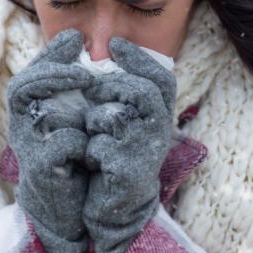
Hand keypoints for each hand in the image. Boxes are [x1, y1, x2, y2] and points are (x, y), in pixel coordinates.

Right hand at [6, 28, 93, 252]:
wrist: (65, 210)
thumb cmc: (71, 158)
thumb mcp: (71, 117)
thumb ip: (72, 85)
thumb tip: (75, 38)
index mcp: (30, 109)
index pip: (33, 70)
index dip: (52, 54)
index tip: (76, 42)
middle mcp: (22, 123)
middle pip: (23, 84)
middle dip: (53, 71)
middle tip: (84, 72)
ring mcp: (28, 146)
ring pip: (35, 109)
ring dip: (64, 100)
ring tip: (89, 98)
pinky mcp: (40, 170)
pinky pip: (60, 144)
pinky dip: (79, 140)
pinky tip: (93, 145)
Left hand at [81, 37, 177, 252]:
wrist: (115, 209)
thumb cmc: (114, 159)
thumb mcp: (120, 123)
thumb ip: (117, 95)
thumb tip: (98, 59)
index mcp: (159, 116)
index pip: (161, 78)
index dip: (140, 58)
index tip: (116, 43)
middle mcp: (159, 132)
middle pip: (143, 91)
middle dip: (113, 86)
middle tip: (93, 90)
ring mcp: (146, 153)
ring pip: (117, 117)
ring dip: (97, 121)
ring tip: (93, 133)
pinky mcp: (129, 173)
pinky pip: (101, 146)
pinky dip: (90, 149)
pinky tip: (92, 160)